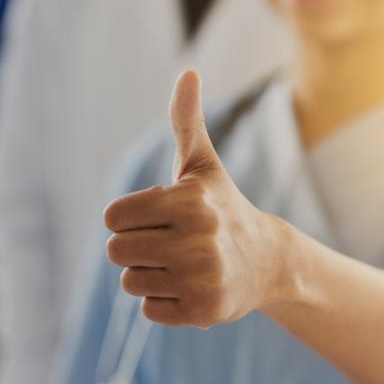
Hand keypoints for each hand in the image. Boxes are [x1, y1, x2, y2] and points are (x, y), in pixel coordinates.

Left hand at [104, 71, 289, 328]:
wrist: (270, 260)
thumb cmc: (224, 207)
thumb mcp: (203, 164)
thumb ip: (186, 120)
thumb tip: (188, 71)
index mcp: (190, 200)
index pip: (113, 217)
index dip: (130, 217)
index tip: (159, 216)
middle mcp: (198, 240)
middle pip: (116, 252)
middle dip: (136, 246)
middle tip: (169, 242)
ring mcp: (202, 279)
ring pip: (130, 282)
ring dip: (150, 274)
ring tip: (184, 264)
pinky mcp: (203, 312)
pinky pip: (149, 310)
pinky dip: (164, 300)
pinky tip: (193, 286)